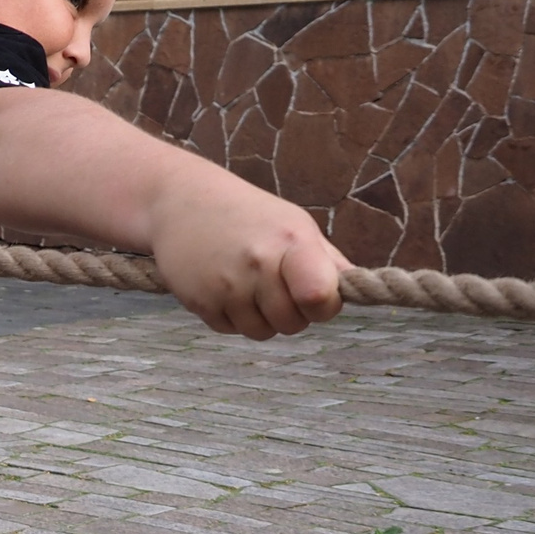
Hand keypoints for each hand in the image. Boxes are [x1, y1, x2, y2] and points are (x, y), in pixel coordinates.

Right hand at [147, 180, 346, 339]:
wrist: (180, 201)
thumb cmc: (247, 213)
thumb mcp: (293, 224)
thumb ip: (326, 260)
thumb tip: (354, 289)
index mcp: (291, 242)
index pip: (320, 297)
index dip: (325, 305)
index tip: (318, 295)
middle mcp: (258, 264)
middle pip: (293, 323)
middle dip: (292, 313)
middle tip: (278, 288)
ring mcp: (226, 286)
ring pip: (261, 332)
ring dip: (261, 318)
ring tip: (250, 287)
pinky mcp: (199, 301)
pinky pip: (230, 329)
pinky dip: (232, 317)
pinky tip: (224, 288)